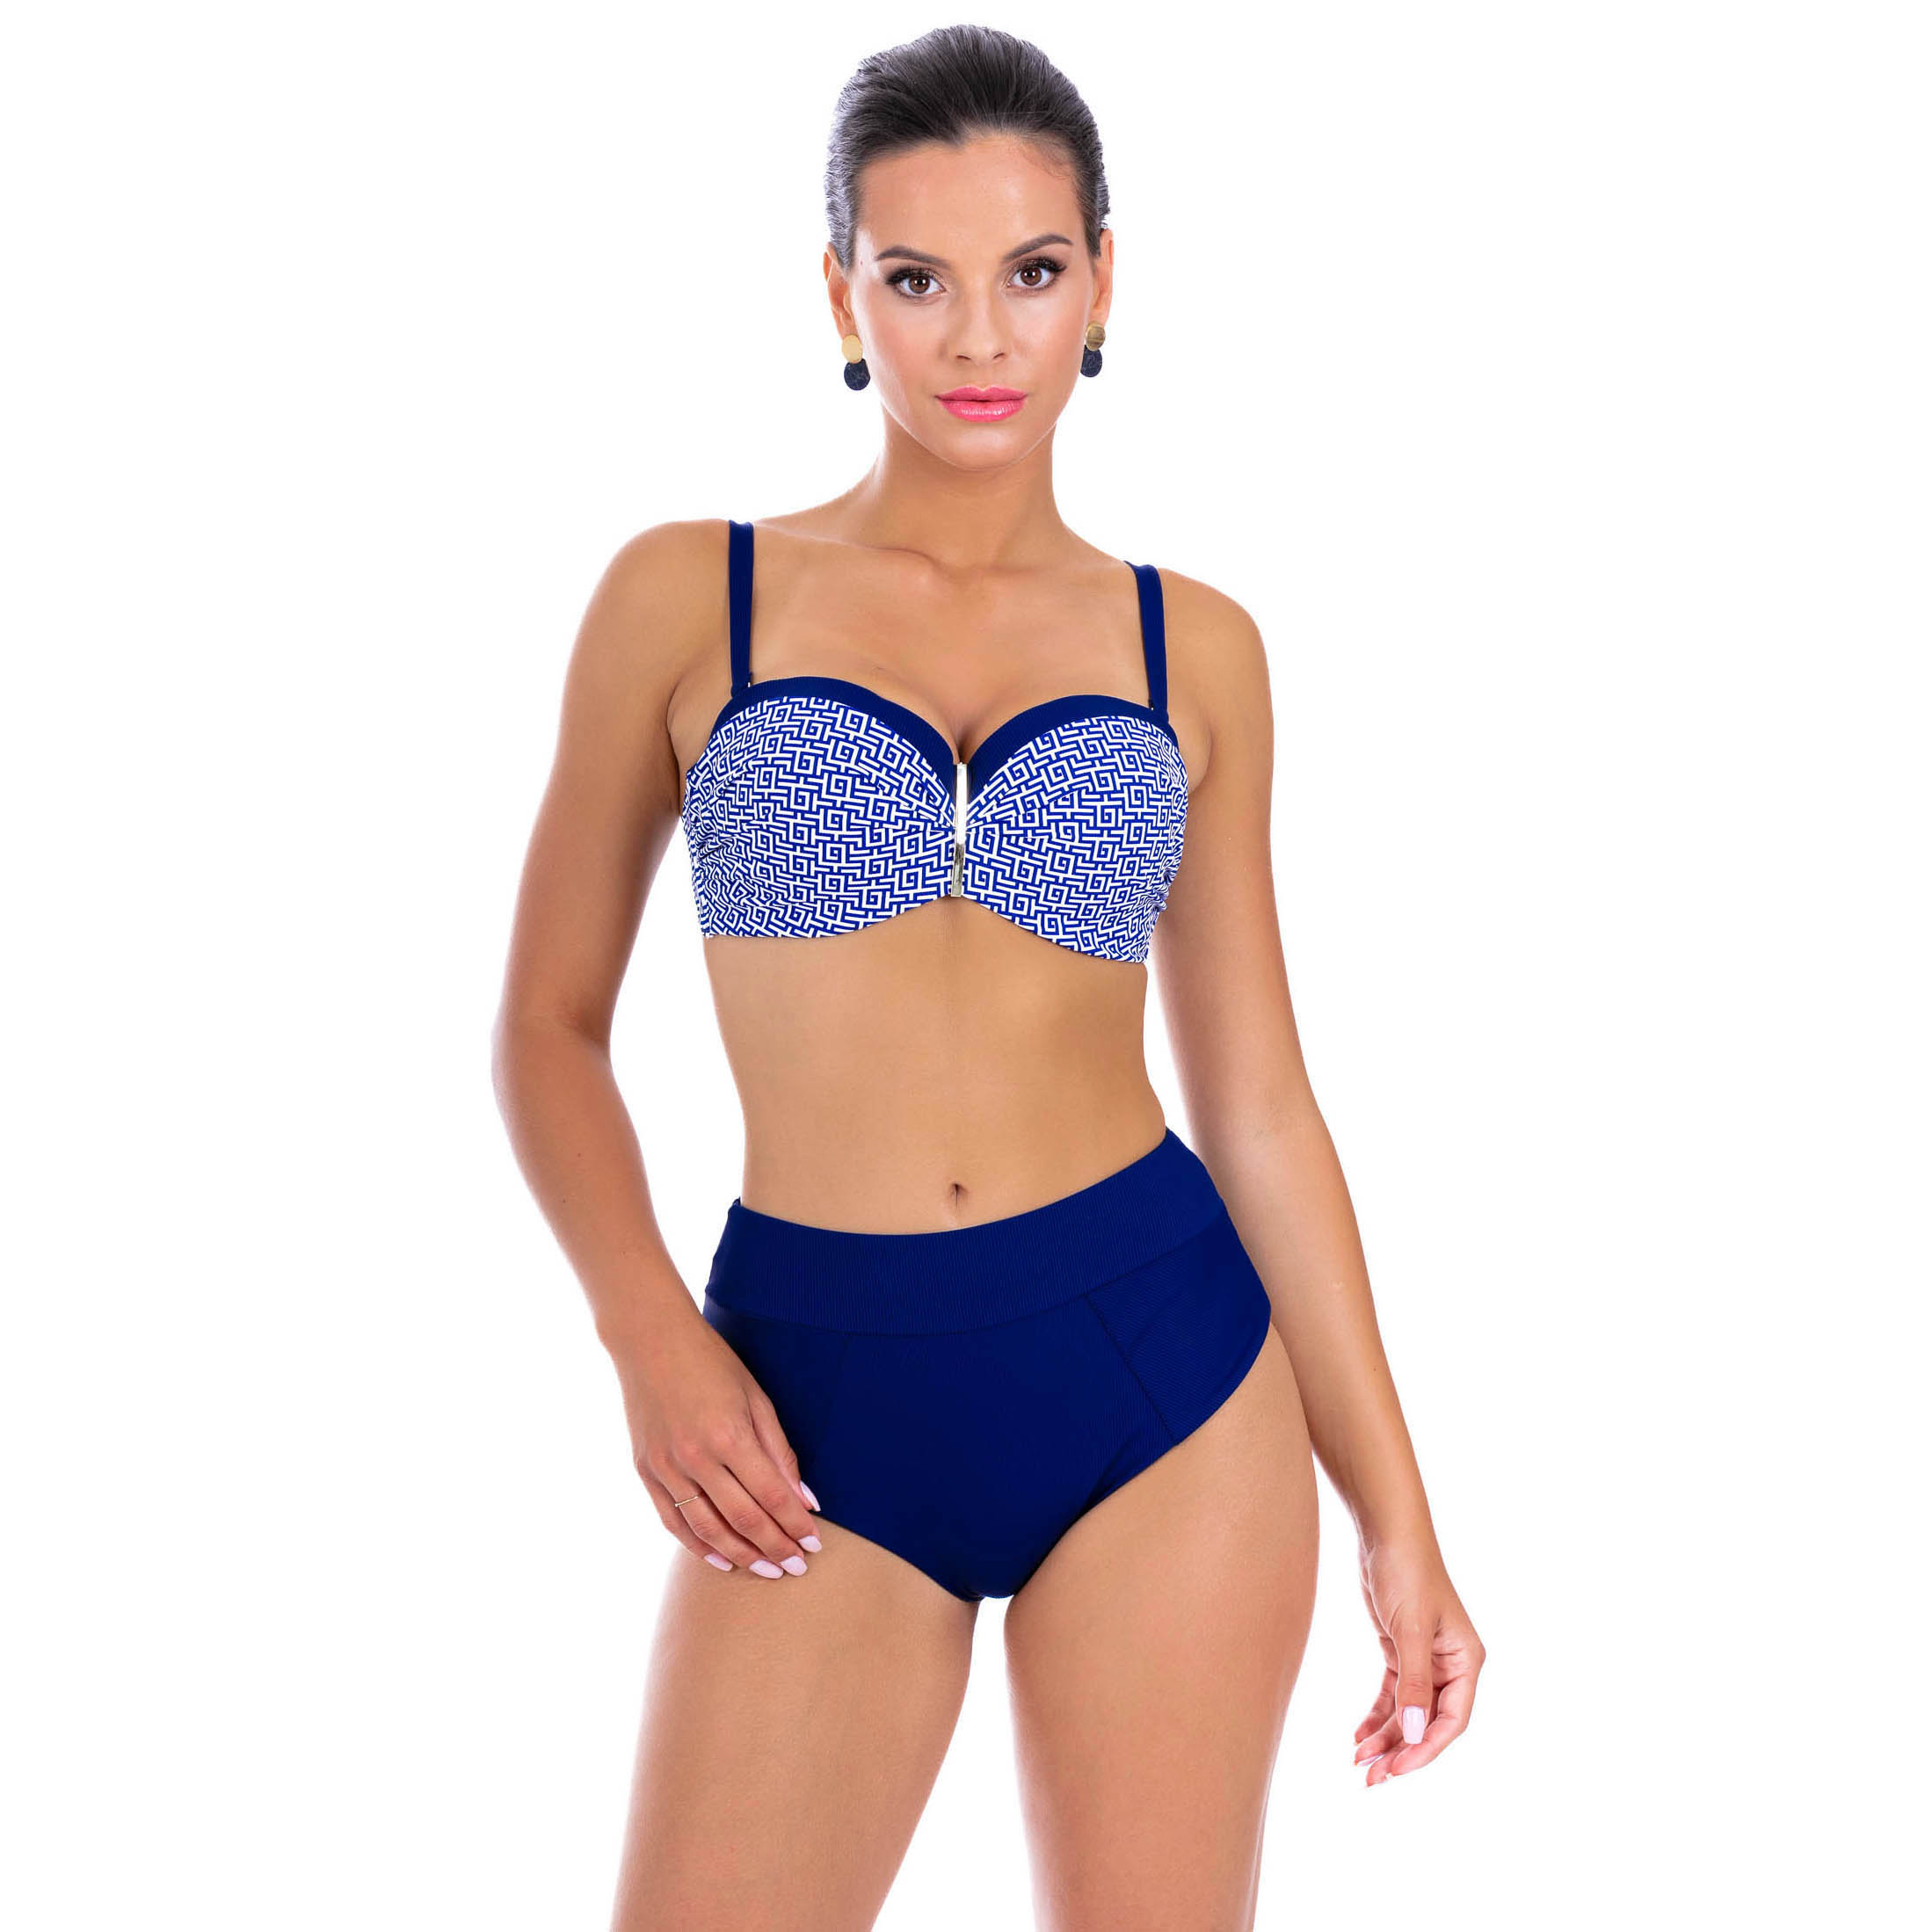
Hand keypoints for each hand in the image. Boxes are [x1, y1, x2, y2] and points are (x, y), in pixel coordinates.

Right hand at [608, 1307, 824, 1579]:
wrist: (651, 1341)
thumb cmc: (712, 1364)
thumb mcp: (756, 1398)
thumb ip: (780, 1452)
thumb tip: (805, 1500)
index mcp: (730, 1434)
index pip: (772, 1495)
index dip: (796, 1525)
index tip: (814, 1545)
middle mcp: (696, 1457)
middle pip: (743, 1518)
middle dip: (775, 1548)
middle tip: (797, 1568)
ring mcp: (666, 1467)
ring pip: (707, 1529)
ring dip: (741, 1555)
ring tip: (766, 1570)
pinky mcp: (646, 1471)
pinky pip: (673, 1521)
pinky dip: (698, 1546)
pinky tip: (722, 1560)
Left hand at [1351, 1532, 1484, 1785]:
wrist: (1384, 1532)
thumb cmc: (1407, 1572)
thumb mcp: (1411, 1630)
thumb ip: (1413, 1683)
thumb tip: (1413, 1731)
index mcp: (1466, 1661)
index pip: (1452, 1720)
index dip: (1425, 1749)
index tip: (1397, 1769)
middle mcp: (1451, 1665)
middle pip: (1428, 1721)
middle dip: (1401, 1750)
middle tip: (1370, 1778)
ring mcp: (1425, 1660)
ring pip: (1407, 1712)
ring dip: (1385, 1737)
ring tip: (1358, 1761)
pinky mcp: (1401, 1651)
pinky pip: (1392, 1694)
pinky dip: (1377, 1715)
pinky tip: (1358, 1735)